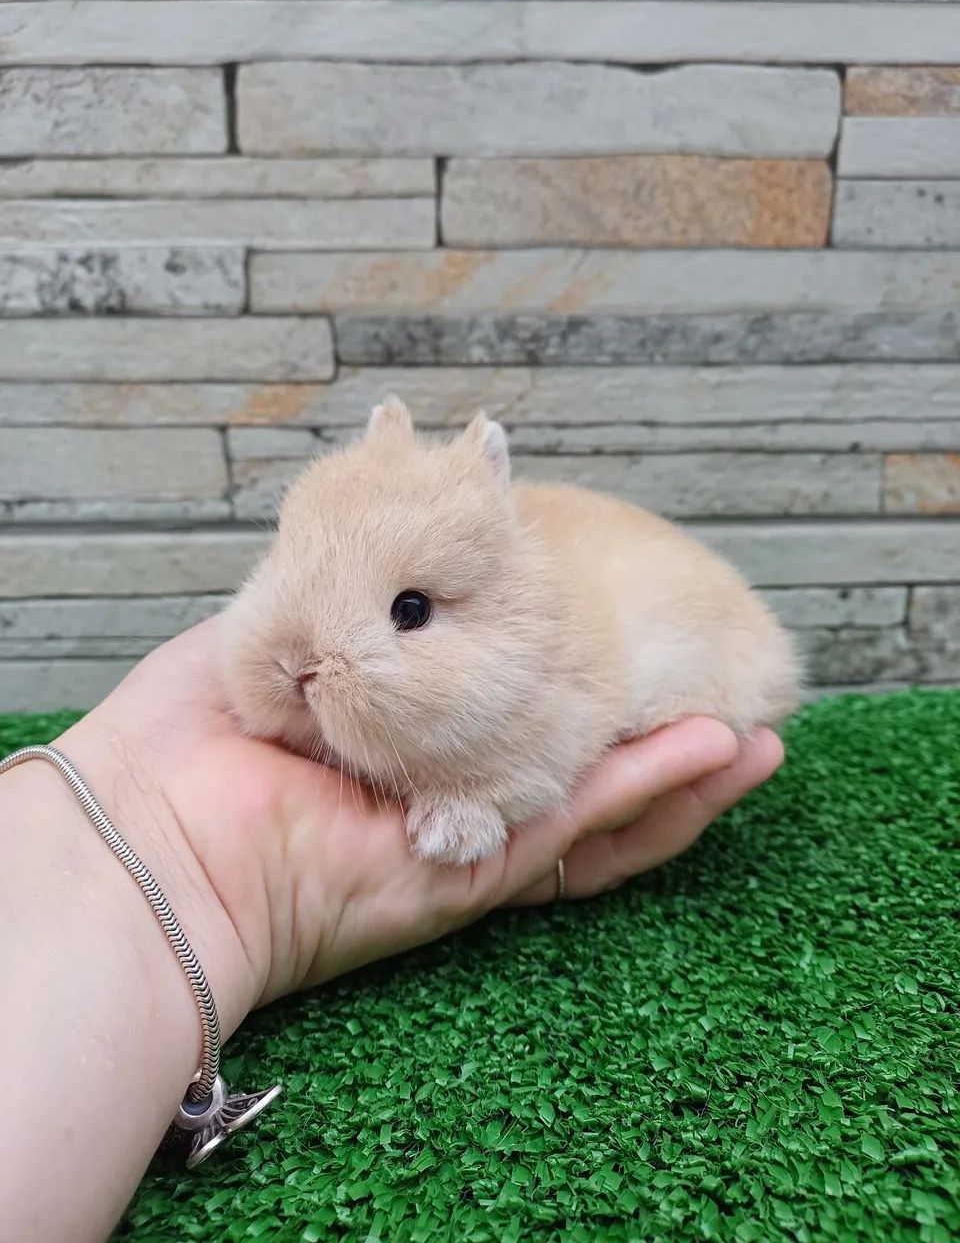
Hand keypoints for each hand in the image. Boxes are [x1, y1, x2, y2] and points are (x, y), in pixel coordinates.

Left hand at [57, 618, 783, 1032]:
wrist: (155, 832)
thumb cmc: (194, 730)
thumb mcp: (288, 628)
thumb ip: (353, 595)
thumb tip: (405, 554)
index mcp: (408, 730)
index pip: (515, 705)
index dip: (578, 675)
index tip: (631, 628)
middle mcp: (449, 782)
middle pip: (575, 761)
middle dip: (656, 732)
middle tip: (733, 691)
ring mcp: (468, 829)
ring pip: (600, 806)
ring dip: (683, 774)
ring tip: (758, 740)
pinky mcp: (475, 869)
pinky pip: (578, 826)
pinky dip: (651, 790)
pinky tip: (718, 753)